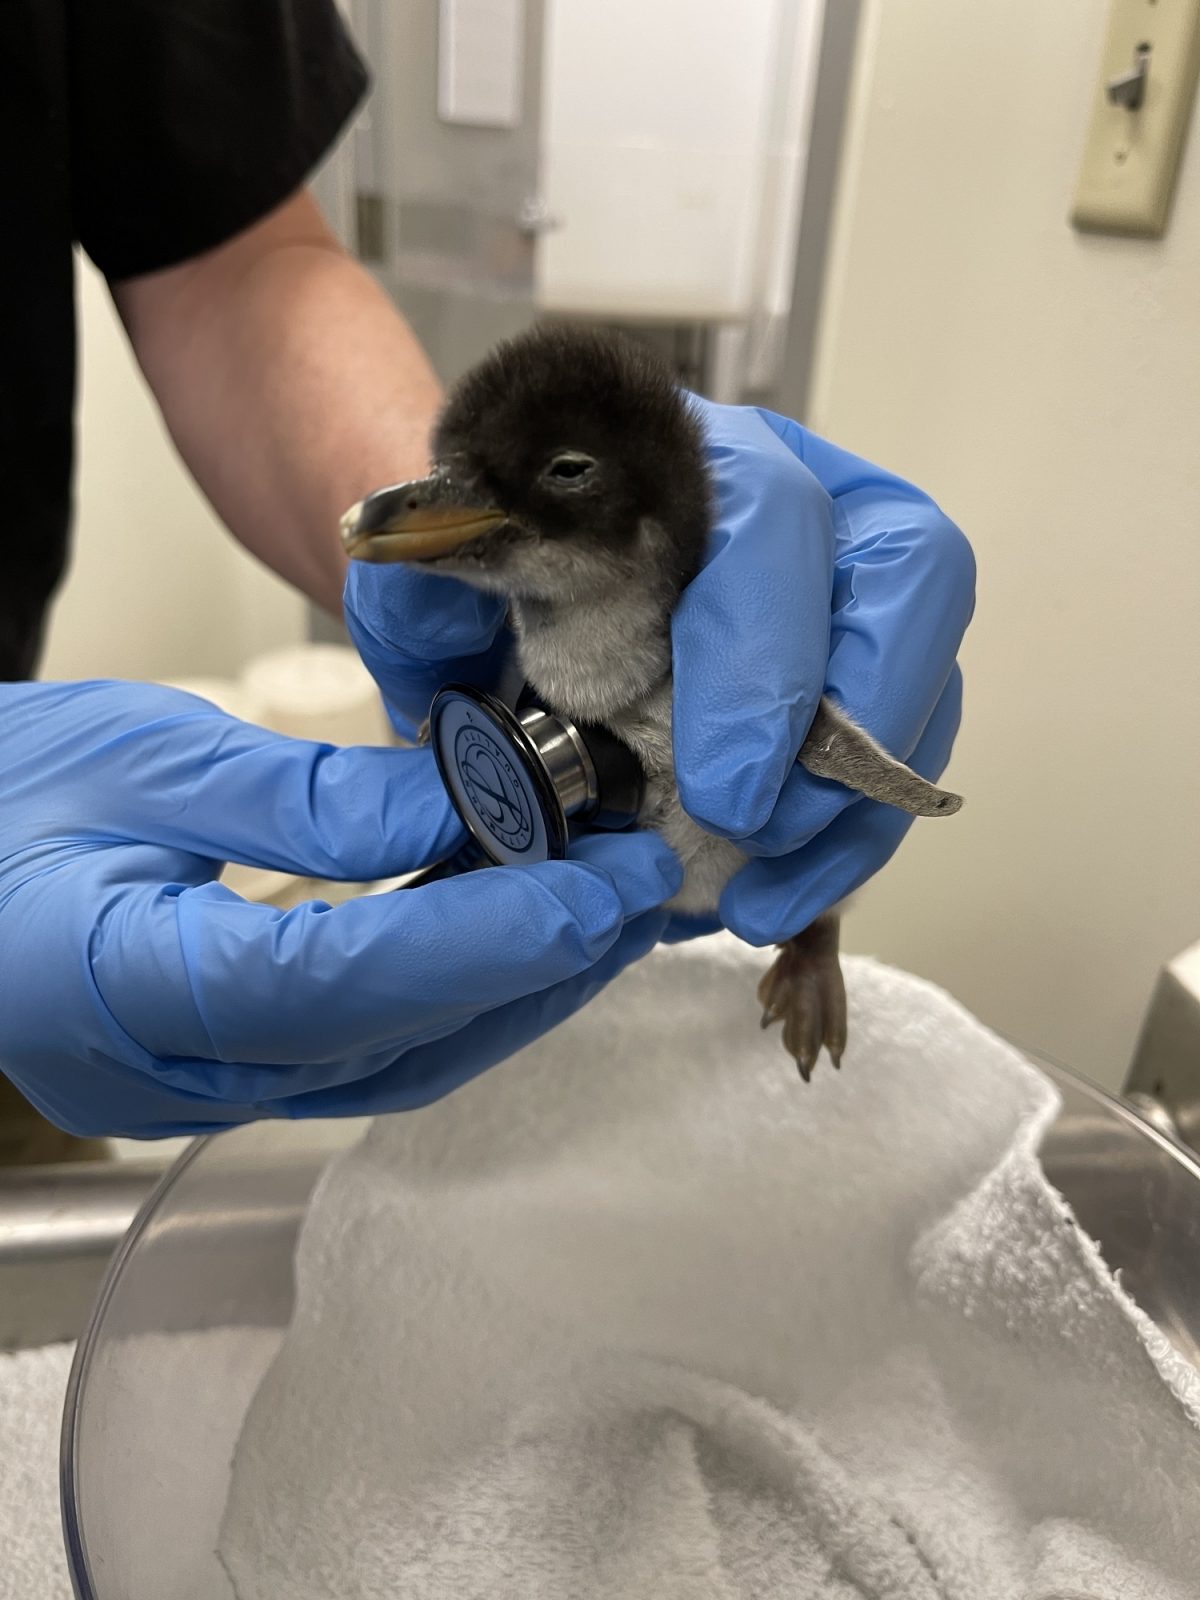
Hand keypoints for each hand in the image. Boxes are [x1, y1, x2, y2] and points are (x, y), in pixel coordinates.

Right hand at [0, 682, 679, 1136]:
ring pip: (394, 1063)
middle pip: (391, 1040)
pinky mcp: (226, 1073)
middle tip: (635, 887)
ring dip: (513, 992)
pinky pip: (368, 1053)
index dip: (480, 940)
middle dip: (532, 968)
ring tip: (605, 911)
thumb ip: (306, 802)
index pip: (336, 981)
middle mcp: (166, 1075)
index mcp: (114, 988)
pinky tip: (518, 939)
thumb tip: (464, 807)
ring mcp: (197, 1090)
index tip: (595, 891)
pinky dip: (456, 998)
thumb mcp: (142, 759)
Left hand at [344, 400, 973, 945]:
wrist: (497, 618)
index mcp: (694, 459)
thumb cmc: (475, 593)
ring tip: (762, 900)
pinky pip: (898, 758)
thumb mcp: (426, 590)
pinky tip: (778, 899)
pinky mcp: (854, 688)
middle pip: (913, 576)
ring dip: (860, 809)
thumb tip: (427, 583)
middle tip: (761, 832)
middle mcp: (798, 510)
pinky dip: (850, 841)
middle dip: (861, 722)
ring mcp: (843, 599)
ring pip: (924, 680)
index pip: (778, 520)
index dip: (768, 655)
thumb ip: (420, 587)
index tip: (721, 785)